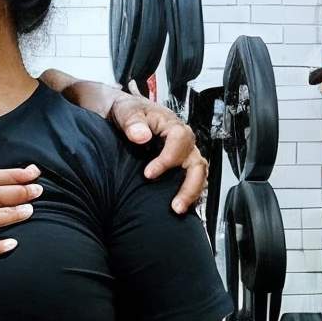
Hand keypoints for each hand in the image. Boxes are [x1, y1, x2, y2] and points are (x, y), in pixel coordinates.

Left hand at [110, 89, 207, 214]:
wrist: (124, 114)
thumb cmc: (127, 111)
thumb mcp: (126, 110)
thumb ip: (132, 122)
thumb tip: (140, 136)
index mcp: (173, 126)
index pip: (180, 142)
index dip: (167, 160)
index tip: (148, 174)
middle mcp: (184, 141)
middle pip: (197, 163)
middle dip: (189, 186)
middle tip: (175, 205)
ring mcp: (184, 154)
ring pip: (198, 174)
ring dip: (191, 193)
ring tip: (177, 210)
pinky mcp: (179, 166)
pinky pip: (191, 180)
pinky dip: (189, 193)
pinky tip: (177, 207)